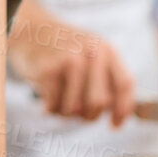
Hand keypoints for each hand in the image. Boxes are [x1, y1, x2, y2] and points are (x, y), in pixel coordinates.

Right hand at [9, 0, 135, 125]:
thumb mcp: (93, 54)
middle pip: (100, 103)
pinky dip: (50, 108)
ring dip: (66, 113)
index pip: (125, 85)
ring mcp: (70, 60)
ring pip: (75, 109)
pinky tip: (47, 96)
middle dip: (89, 115)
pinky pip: (54, 106)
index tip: (114, 125)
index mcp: (108, 50)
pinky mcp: (48, 70)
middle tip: (79, 111)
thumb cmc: (66, 51)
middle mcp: (92, 53)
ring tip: (60, 99)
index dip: (123, 110)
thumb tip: (120, 116)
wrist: (32, 31)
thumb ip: (108, 80)